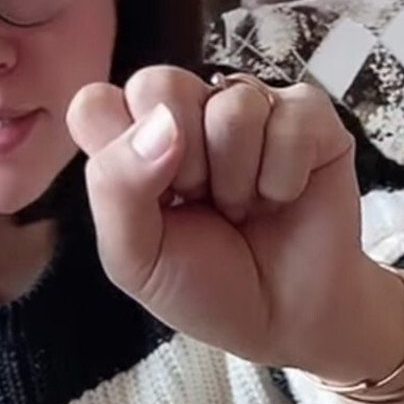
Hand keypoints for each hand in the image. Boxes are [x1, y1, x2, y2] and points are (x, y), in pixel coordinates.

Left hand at [66, 67, 403, 377]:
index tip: (151, 199)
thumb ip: (118, 188)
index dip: (120, 149)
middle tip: (200, 202)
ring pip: (232, 105)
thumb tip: (160, 122)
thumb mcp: (136, 259)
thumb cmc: (207, 286)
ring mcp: (248, 108)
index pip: (96, 103)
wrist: (285, 319)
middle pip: (159, 83)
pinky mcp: (306, 115)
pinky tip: (281, 199)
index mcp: (134, 143)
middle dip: (182, 161)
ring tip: (243, 207)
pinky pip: (290, 120)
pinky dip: (283, 178)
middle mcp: (188, 114)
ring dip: (237, 178)